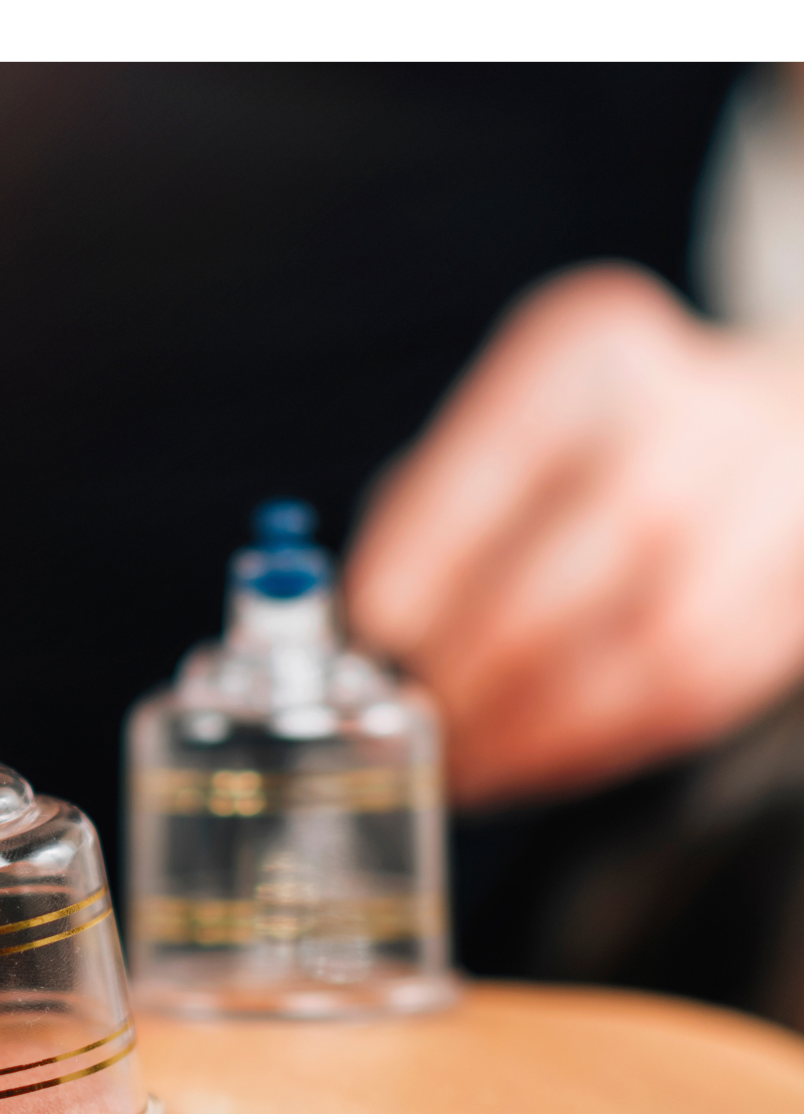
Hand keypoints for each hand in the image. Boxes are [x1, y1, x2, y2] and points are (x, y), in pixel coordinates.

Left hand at [345, 266, 803, 807]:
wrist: (779, 433)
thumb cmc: (602, 442)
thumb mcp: (509, 422)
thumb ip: (422, 510)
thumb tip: (353, 626)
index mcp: (594, 352)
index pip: (496, 458)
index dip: (419, 562)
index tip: (369, 631)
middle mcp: (688, 421)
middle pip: (564, 569)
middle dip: (462, 670)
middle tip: (401, 718)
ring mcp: (755, 517)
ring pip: (630, 656)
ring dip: (524, 732)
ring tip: (457, 761)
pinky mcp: (780, 612)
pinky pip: (677, 703)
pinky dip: (587, 750)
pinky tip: (528, 760)